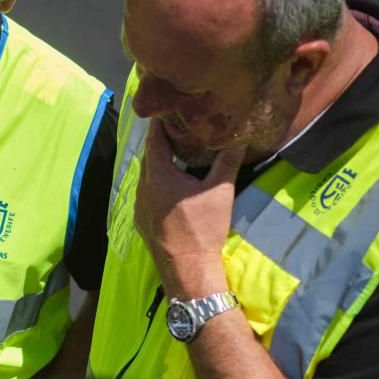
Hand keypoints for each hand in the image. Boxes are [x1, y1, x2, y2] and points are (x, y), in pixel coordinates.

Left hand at [134, 121, 244, 297]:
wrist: (187, 268)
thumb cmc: (203, 228)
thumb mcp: (220, 192)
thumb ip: (227, 162)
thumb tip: (239, 138)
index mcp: (157, 176)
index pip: (154, 140)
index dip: (160, 124)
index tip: (167, 109)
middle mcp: (142, 188)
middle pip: (149, 157)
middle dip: (160, 142)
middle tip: (175, 127)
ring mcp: (139, 206)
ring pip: (146, 176)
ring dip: (158, 164)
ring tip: (174, 152)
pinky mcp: (141, 220)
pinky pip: (146, 193)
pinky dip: (156, 183)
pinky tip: (170, 185)